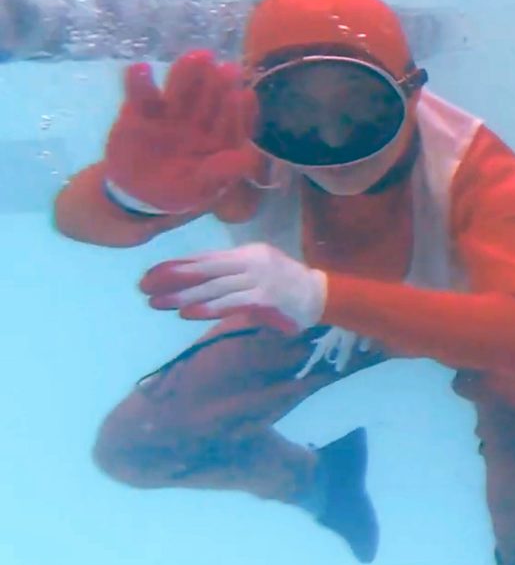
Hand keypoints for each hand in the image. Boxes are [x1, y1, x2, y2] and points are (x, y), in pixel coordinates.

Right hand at [104, 49, 260, 214]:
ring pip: (180, 90)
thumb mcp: (199, 188)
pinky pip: (140, 94)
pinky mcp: (141, 109)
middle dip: (218, 84)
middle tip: (227, 67)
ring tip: (196, 57)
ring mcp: (170, 112)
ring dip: (187, 74)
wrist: (137, 191)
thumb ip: (220, 172)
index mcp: (219, 138)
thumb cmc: (177, 191)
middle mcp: (198, 120)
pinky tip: (140, 69)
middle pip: (210, 100)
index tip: (244, 95)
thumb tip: (248, 161)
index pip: (232, 122)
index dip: (239, 110)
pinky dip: (139, 82)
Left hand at [140, 243, 327, 334]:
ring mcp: (259, 279)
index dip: (175, 266)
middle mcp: (251, 261)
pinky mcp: (265, 298)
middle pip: (204, 271)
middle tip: (144, 289)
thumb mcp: (257, 273)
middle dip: (172, 280)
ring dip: (183, 296)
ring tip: (158, 303)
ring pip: (214, 287)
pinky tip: (187, 312)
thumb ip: (229, 277)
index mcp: (246, 252)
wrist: (321, 296)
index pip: (204, 258)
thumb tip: (193, 286)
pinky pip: (231, 302)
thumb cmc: (285, 286)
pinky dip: (208, 307)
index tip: (150, 275)